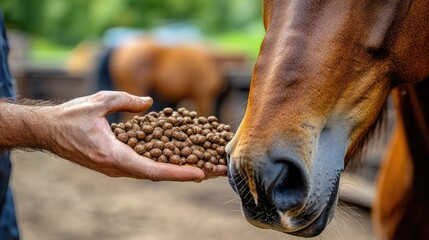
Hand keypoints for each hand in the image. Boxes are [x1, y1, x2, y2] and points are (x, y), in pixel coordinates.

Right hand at [41, 91, 225, 180]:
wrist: (49, 131)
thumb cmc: (71, 116)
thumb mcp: (99, 102)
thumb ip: (126, 101)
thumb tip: (150, 103)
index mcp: (114, 156)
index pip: (152, 170)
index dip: (178, 173)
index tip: (201, 174)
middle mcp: (118, 168)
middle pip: (160, 174)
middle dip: (190, 172)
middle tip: (217, 169)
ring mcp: (119, 168)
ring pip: (155, 171)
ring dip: (182, 169)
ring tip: (209, 164)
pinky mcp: (119, 163)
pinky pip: (147, 165)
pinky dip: (167, 163)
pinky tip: (182, 157)